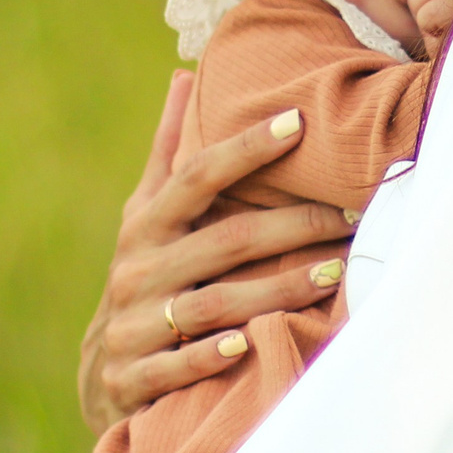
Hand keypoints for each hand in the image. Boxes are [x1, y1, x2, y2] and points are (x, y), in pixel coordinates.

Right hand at [78, 73, 354, 433]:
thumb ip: (169, 152)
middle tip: (351, 214)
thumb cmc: (145, 274)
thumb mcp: (146, 215)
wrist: (101, 372)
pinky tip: (251, 344)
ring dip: (276, 290)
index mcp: (145, 226)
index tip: (298, 121)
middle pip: (224, 240)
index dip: (245, 149)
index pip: (196, 176)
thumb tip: (182, 75)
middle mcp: (138, 270)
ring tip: (335, 274)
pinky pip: (177, 366)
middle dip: (291, 226)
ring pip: (213, 304)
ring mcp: (135, 326)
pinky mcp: (135, 377)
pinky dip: (211, 356)